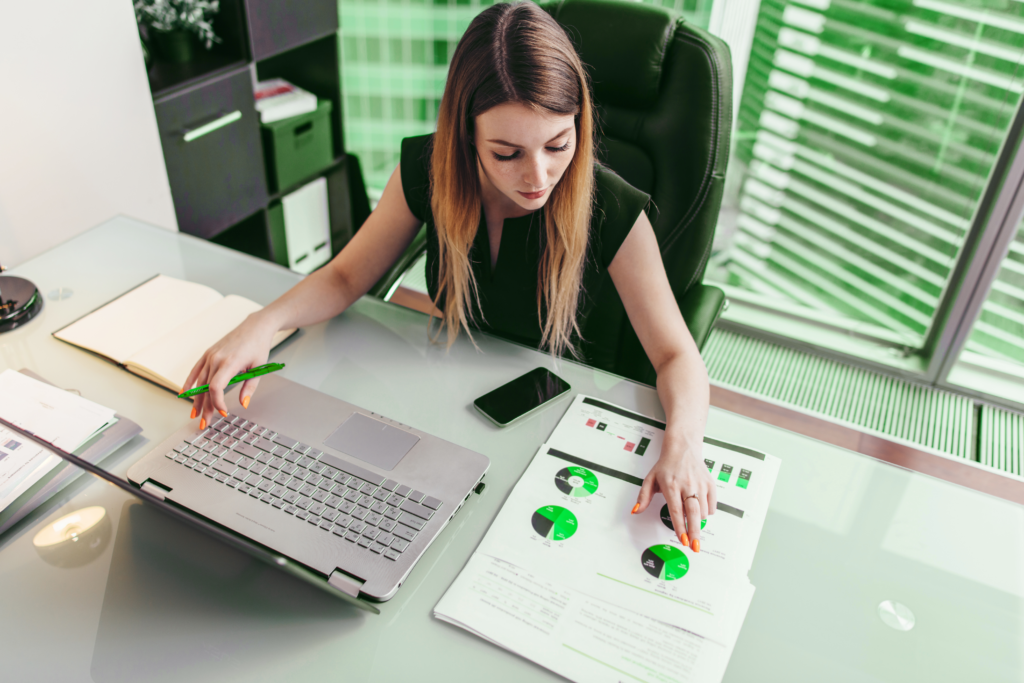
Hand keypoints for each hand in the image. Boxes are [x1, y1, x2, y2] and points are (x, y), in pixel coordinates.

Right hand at [181, 312, 278, 428]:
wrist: (255, 327)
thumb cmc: (258, 346)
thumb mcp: (259, 368)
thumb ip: (249, 387)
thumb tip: (243, 404)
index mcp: (230, 362)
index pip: (216, 387)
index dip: (217, 402)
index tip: (224, 412)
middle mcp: (216, 359)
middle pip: (206, 388)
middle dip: (205, 408)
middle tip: (204, 423)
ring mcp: (210, 356)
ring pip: (200, 382)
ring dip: (196, 399)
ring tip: (195, 414)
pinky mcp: (208, 353)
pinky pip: (195, 370)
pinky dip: (189, 383)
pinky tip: (184, 394)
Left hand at [632, 447, 716, 552]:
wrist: (683, 448)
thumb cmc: (666, 465)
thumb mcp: (650, 479)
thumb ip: (643, 497)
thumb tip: (636, 511)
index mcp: (671, 485)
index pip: (676, 511)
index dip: (680, 528)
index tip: (683, 541)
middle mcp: (687, 485)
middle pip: (693, 514)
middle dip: (694, 532)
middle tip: (694, 546)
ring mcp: (700, 484)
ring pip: (703, 512)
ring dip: (697, 521)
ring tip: (690, 518)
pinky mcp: (710, 484)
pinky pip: (712, 506)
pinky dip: (706, 512)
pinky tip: (699, 509)